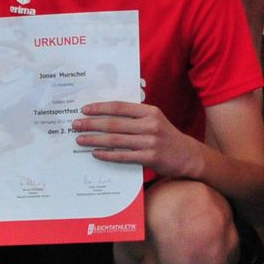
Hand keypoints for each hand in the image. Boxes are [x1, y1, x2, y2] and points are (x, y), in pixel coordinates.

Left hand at [75, 100, 196, 174]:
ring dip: (95, 139)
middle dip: (92, 124)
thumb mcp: (155, 120)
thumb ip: (135, 117)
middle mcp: (150, 124)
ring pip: (116, 140)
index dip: (100, 107)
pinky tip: (95, 153)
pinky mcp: (150, 157)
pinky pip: (123, 156)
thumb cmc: (166, 137)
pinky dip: (107, 155)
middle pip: (114, 123)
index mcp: (150, 111)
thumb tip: (106, 116)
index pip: (120, 106)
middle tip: (76, 124)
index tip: (85, 109)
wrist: (188, 156)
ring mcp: (150, 141)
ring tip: (80, 139)